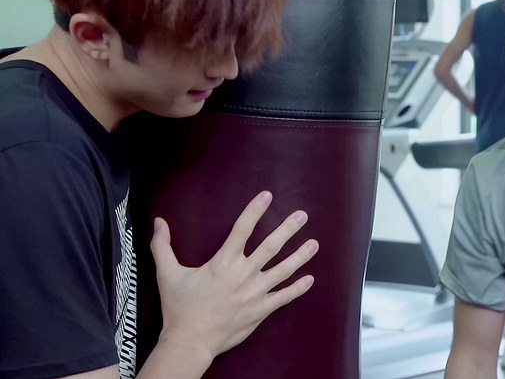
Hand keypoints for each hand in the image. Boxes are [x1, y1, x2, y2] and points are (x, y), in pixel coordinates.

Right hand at [150, 191, 317, 359]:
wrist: (189, 341)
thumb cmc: (179, 307)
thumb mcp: (167, 274)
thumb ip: (162, 246)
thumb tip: (158, 222)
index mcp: (223, 262)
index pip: (242, 229)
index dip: (255, 210)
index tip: (267, 196)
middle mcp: (242, 274)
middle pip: (271, 246)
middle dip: (288, 229)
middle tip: (302, 215)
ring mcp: (254, 293)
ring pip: (283, 270)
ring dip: (300, 256)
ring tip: (314, 244)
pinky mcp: (260, 310)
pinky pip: (283, 297)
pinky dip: (298, 289)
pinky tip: (310, 280)